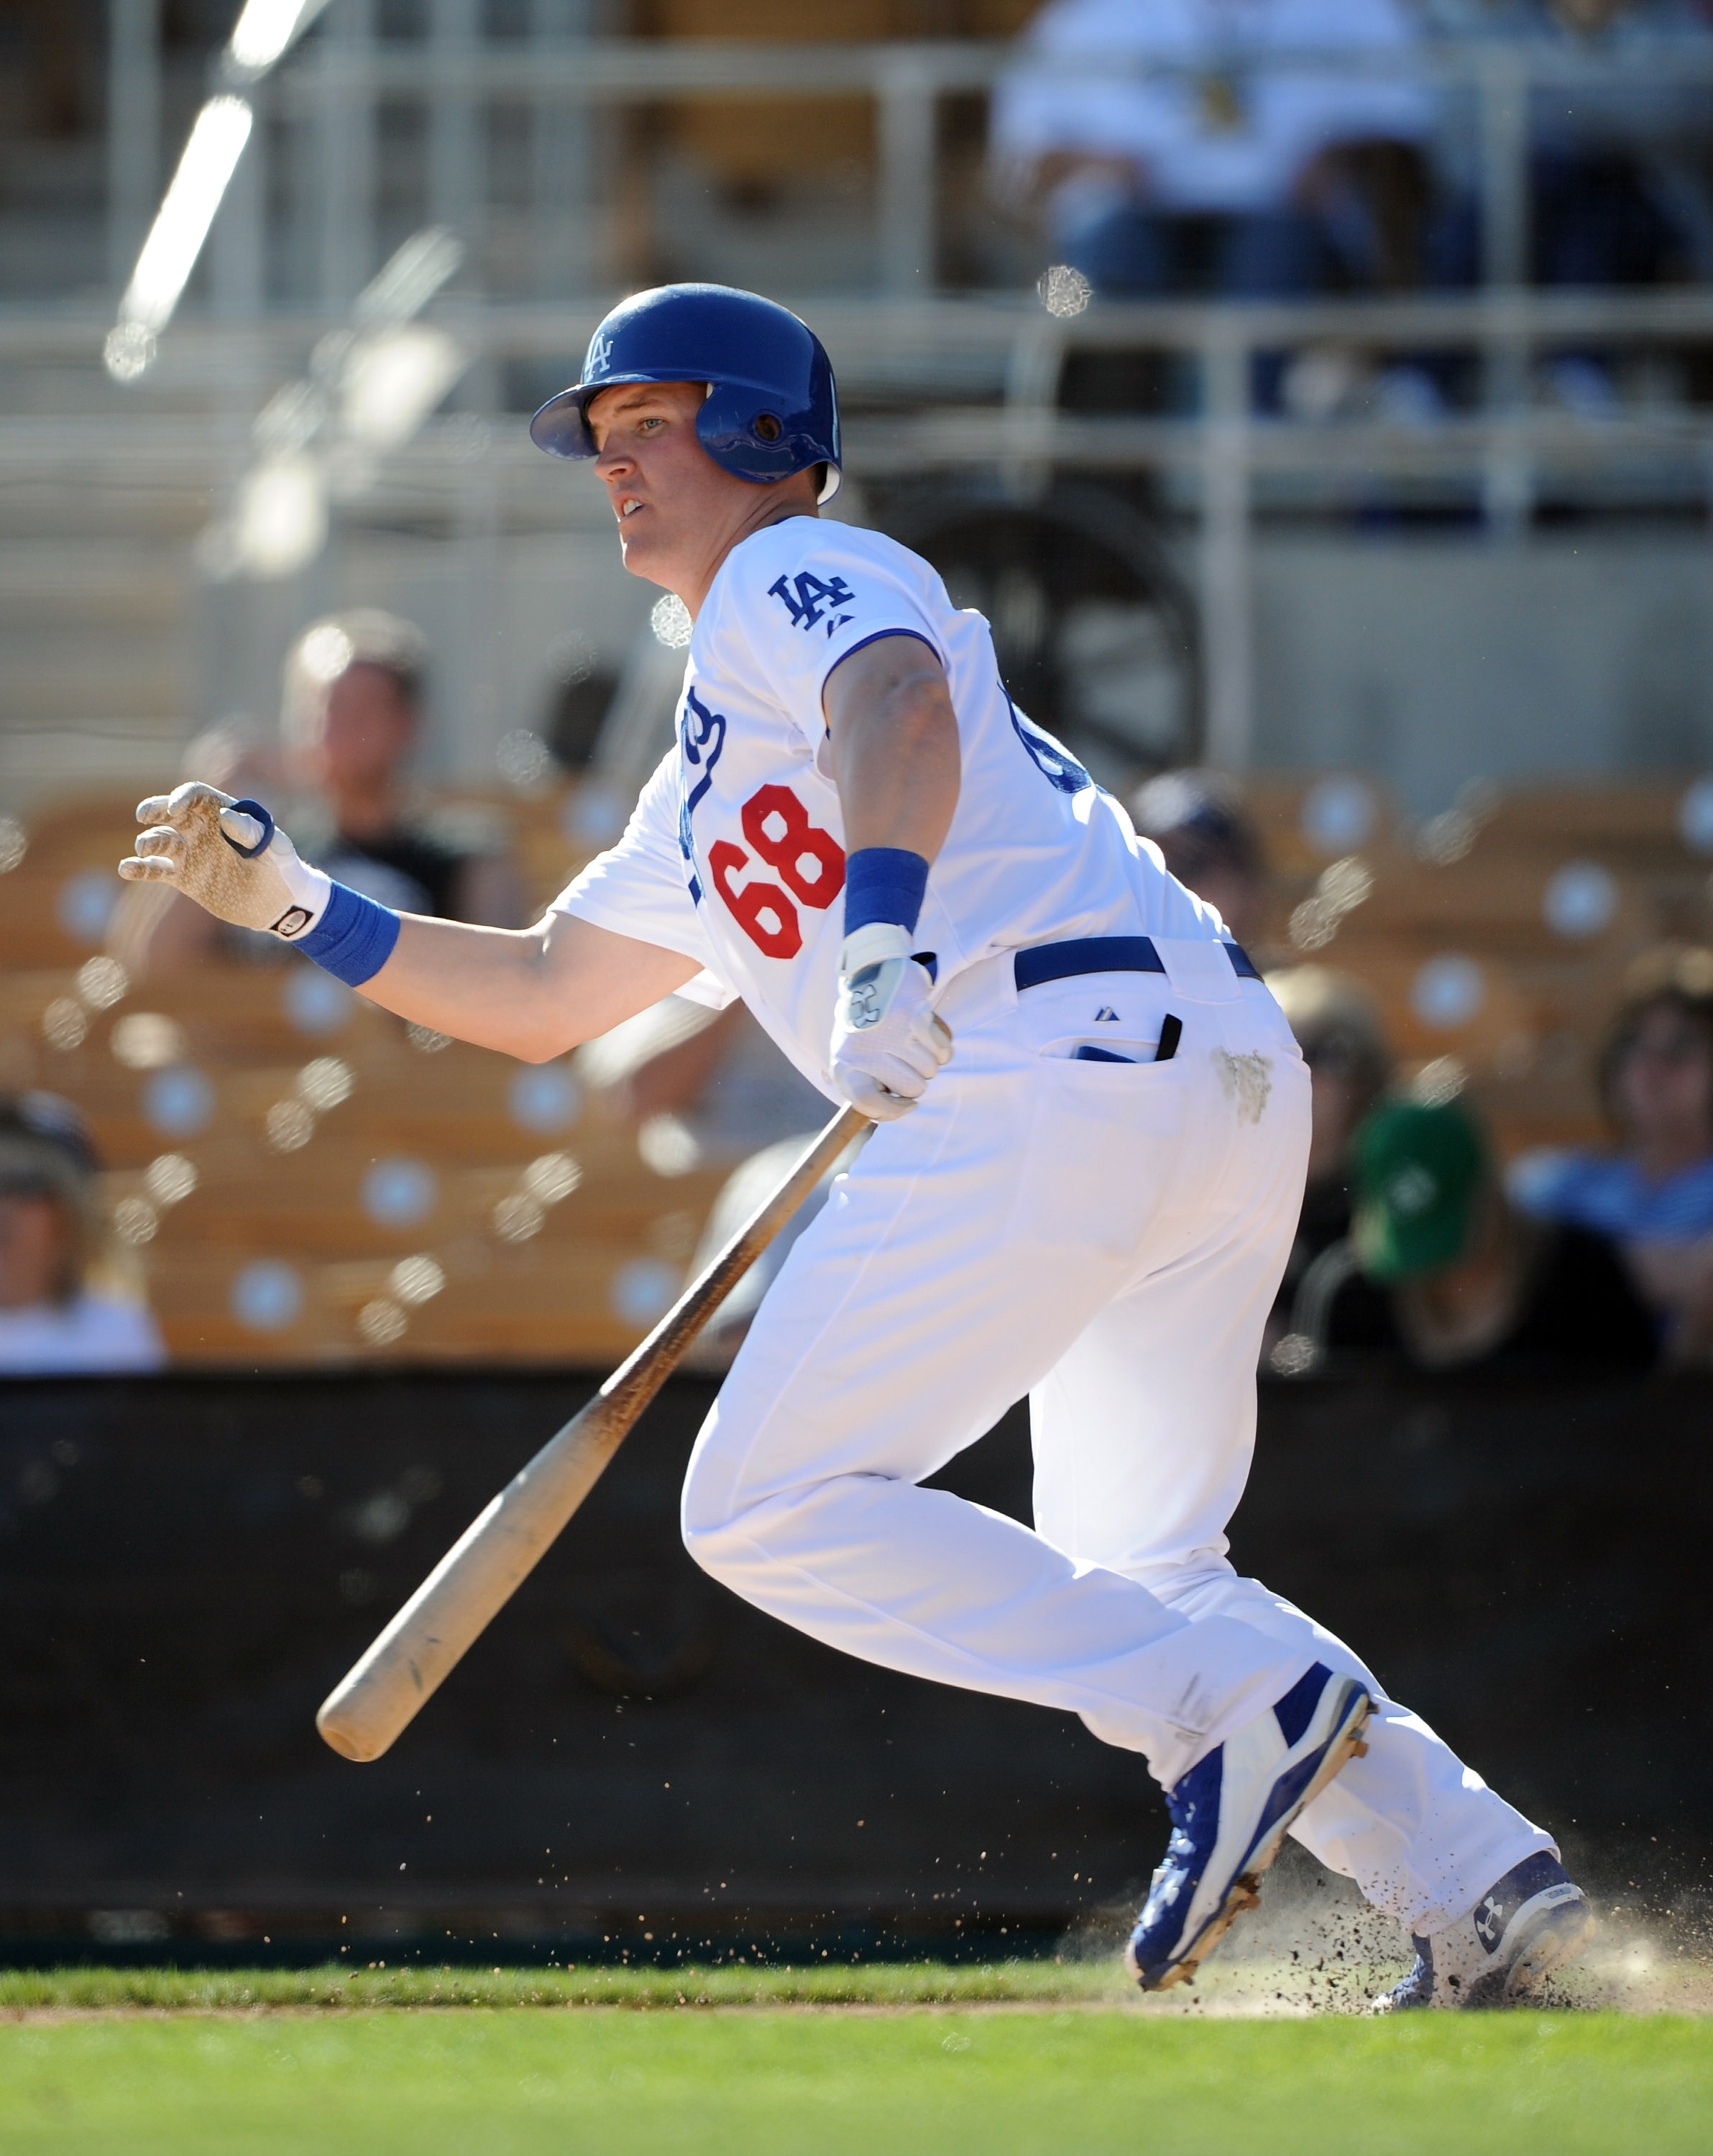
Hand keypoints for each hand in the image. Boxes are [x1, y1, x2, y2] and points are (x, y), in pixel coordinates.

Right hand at [118, 781, 330, 938]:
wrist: (280, 904)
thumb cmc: (283, 868)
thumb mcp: (276, 848)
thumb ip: (254, 832)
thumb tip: (225, 816)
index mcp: (224, 814)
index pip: (197, 796)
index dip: (183, 797)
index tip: (175, 808)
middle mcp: (203, 830)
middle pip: (171, 813)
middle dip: (154, 809)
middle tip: (144, 815)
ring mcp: (192, 853)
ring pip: (161, 841)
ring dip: (149, 841)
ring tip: (145, 849)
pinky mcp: (184, 878)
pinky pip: (156, 871)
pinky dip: (139, 869)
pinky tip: (126, 868)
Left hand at [830, 924, 952, 1120]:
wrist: (871, 976)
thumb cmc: (865, 1028)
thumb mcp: (853, 1058)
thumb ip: (867, 1088)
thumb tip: (888, 1115)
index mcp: (845, 1064)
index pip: (868, 1103)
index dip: (892, 1112)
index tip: (905, 1105)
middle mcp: (864, 1048)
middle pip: (911, 1089)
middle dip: (916, 1081)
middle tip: (908, 1064)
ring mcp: (889, 1031)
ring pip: (930, 1070)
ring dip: (929, 1062)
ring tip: (914, 1047)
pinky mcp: (912, 1015)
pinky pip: (942, 1049)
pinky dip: (941, 1047)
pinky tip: (927, 1037)